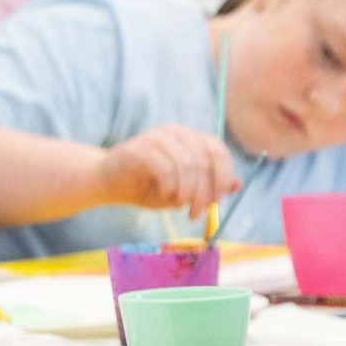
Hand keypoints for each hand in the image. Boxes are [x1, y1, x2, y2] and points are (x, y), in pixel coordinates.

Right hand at [98, 124, 238, 218]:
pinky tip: (167, 196)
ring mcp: (158, 137)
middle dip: (205, 191)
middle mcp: (178, 133)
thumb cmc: (150, 187)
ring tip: (181, 207)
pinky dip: (171, 186)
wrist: (108, 184)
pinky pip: (165, 167)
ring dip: (188, 192)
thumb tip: (237, 186)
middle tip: (197, 213)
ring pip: (188, 164)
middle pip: (206, 160)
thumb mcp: (186, 191)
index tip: (217, 202)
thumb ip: (210, 187)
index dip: (223, 178)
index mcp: (192, 139)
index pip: (219, 152)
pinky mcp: (139, 148)